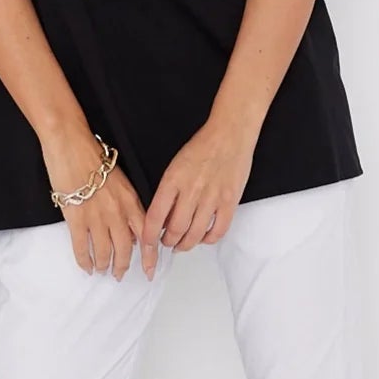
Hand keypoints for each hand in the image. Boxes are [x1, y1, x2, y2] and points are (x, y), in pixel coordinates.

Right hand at [40, 127, 149, 280]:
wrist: (71, 145)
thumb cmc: (94, 158)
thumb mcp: (122, 182)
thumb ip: (128, 206)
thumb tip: (130, 231)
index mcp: (131, 201)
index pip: (146, 236)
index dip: (149, 257)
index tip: (150, 271)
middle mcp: (117, 213)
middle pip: (124, 249)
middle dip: (122, 266)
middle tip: (119, 275)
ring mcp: (96, 217)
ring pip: (104, 251)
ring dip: (103, 265)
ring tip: (102, 270)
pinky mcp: (76, 218)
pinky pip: (82, 247)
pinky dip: (84, 260)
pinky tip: (86, 267)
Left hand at [140, 120, 255, 261]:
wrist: (229, 134)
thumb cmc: (202, 146)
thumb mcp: (175, 166)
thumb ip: (168, 191)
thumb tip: (161, 217)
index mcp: (173, 180)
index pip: (155, 216)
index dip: (149, 236)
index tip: (148, 244)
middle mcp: (191, 191)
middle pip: (175, 229)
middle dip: (168, 242)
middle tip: (167, 242)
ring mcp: (212, 198)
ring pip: (195, 233)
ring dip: (186, 244)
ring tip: (182, 244)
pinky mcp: (230, 201)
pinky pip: (219, 230)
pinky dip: (209, 239)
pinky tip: (204, 237)